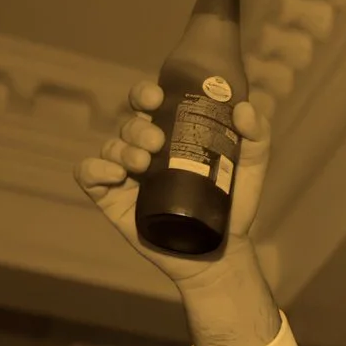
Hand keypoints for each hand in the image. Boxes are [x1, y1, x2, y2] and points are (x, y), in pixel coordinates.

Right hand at [74, 79, 270, 286]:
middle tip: (157, 141)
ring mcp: (126, 174)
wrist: (220, 251)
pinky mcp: (112, 199)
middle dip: (138, 127)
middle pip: (129, 124)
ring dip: (122, 149)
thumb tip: (245, 108)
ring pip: (111, 147)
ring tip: (142, 164)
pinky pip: (88, 175)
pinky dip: (94, 169)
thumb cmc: (233, 206)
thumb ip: (257, 137)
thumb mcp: (251, 170)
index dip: (145, 94)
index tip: (157, 98)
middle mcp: (144, 150)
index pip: (148, 104)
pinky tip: (115, 174)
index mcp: (170, 134)